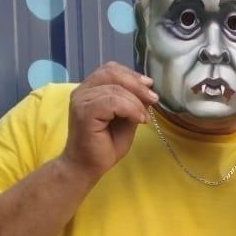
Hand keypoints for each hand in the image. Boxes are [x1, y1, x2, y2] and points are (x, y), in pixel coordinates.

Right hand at [60, 63, 157, 180]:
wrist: (87, 167)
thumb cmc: (105, 145)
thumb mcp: (126, 119)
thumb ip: (133, 102)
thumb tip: (148, 89)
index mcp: (91, 88)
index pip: (111, 69)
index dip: (132, 74)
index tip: (149, 86)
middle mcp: (82, 90)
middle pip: (112, 73)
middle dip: (137, 84)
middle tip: (153, 99)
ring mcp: (81, 100)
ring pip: (114, 89)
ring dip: (136, 101)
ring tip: (144, 117)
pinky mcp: (84, 112)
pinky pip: (111, 102)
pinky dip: (130, 109)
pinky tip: (138, 120)